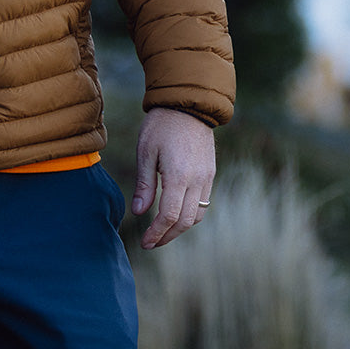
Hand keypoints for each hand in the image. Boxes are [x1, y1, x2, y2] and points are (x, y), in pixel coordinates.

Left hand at [131, 107, 215, 249]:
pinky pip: (203, 203)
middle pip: (185, 221)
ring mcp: (207, 178)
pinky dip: (189, 215)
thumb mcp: (145, 152)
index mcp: (178, 176)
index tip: (145, 243)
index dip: (156, 233)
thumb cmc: (161, 125)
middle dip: (167, 236)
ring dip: (180, 228)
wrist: (188, 105)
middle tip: (151, 243)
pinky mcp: (210, 173)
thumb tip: (139, 213)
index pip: (168, 216)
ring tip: (162, 232)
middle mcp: (197, 181)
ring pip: (197, 215)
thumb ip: (145, 184)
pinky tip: (175, 214)